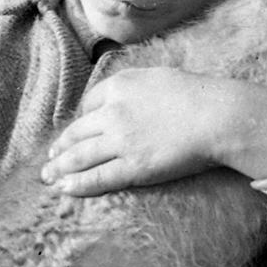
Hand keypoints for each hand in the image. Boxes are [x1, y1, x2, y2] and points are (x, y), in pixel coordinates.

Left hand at [42, 68, 266, 197]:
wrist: (217, 115)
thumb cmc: (198, 95)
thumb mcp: (161, 77)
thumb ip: (139, 87)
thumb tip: (132, 94)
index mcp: (120, 86)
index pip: (89, 104)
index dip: (80, 120)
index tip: (76, 131)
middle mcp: (113, 112)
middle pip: (77, 132)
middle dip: (60, 147)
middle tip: (50, 158)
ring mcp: (121, 140)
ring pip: (80, 156)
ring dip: (60, 168)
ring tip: (48, 177)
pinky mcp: (133, 166)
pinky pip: (98, 178)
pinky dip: (77, 184)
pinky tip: (64, 189)